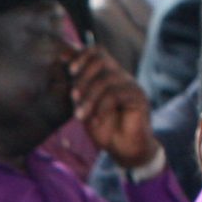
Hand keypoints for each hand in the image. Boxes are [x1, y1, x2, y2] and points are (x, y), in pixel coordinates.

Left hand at [69, 45, 160, 174]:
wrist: (124, 150)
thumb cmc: (105, 129)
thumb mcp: (85, 107)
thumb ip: (77, 86)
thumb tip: (62, 57)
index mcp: (108, 76)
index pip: (98, 52)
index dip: (82, 55)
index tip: (69, 70)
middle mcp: (121, 77)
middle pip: (101, 60)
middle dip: (82, 77)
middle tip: (74, 97)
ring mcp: (131, 85)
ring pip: (106, 79)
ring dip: (88, 98)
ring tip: (80, 116)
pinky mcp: (138, 97)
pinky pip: (115, 94)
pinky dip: (101, 108)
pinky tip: (96, 120)